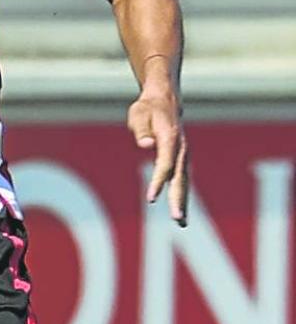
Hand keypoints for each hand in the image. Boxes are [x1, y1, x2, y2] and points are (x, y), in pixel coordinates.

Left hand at [128, 89, 188, 226]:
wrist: (164, 100)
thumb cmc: (148, 108)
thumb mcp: (139, 114)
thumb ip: (142, 129)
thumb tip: (145, 145)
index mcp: (170, 139)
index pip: (165, 165)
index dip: (158, 182)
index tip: (150, 198)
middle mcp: (181, 150)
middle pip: (180, 178)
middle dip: (179, 199)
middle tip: (178, 219)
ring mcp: (183, 155)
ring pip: (183, 181)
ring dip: (182, 201)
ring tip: (181, 222)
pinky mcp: (180, 159)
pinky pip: (181, 179)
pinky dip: (181, 195)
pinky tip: (179, 211)